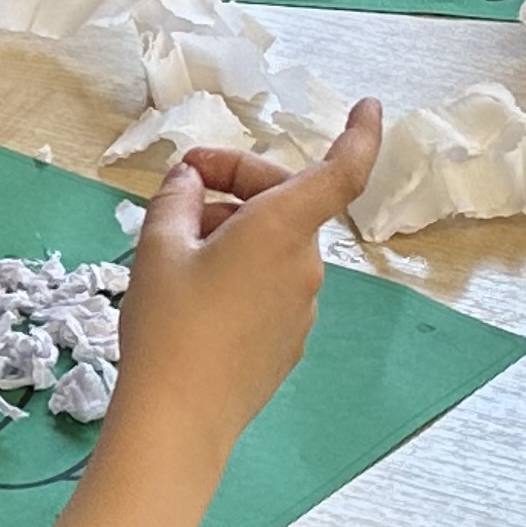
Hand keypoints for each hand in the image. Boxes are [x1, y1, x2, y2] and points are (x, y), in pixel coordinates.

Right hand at [104, 103, 384, 470]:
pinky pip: (270, 285)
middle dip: (236, 183)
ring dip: (232, 229)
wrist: (178, 420)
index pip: (342, 170)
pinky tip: (192, 290)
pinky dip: (240, 269)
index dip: (359, 134)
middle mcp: (304, 265)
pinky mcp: (287, 341)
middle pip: (285, 202)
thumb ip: (176, 199)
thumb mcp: (158, 246)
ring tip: (172, 246)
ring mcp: (301, 307)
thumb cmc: (169, 325)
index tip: (368, 107)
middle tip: (180, 188)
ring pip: (273, 245)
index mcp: (282, 229)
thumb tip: (188, 181)